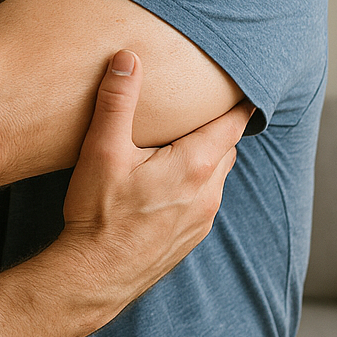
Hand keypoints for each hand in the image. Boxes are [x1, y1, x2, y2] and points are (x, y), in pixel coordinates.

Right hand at [56, 49, 251, 306]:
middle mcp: (208, 192)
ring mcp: (202, 219)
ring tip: (185, 140)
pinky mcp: (189, 238)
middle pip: (227, 147)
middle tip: (206, 104)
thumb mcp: (102, 151)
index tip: (241, 82)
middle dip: (219, 126)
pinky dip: (195, 183)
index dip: (239, 101)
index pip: (233, 123)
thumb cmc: (98, 215)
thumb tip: (127, 58)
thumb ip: (117, 101)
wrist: (95, 278)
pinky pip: (204, 200)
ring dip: (206, 156)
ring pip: (216, 175)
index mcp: (195, 165)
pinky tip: (168, 182)